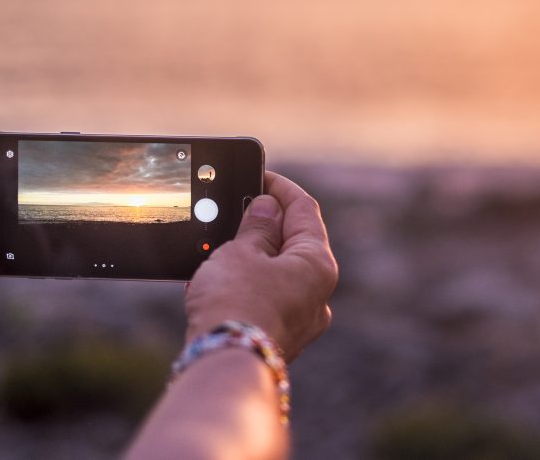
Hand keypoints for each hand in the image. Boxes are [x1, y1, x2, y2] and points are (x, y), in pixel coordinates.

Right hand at [184, 172, 337, 360]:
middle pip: (295, 243)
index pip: (304, 210)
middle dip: (264, 224)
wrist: (223, 365)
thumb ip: (256, 226)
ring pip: (279, 274)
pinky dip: (248, 284)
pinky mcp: (281, 339)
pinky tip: (220, 280)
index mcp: (318, 264)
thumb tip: (267, 206)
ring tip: (221, 245)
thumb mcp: (241, 252)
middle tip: (237, 209)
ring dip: (253, 256)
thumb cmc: (236, 304)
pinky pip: (267, 299)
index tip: (259, 175)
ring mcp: (302, 320)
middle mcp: (319, 294)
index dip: (280, 188)